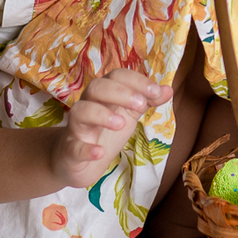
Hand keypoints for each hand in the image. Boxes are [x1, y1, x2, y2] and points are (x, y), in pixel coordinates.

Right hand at [50, 69, 172, 191]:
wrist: (74, 160)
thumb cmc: (103, 132)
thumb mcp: (127, 115)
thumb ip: (145, 101)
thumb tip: (168, 89)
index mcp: (104, 94)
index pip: (117, 76)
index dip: (136, 81)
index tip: (156, 91)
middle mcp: (88, 105)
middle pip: (96, 87)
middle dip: (119, 92)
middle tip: (140, 104)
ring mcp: (77, 127)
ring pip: (81, 111)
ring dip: (101, 114)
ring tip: (121, 124)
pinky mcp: (70, 150)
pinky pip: (74, 147)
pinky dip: (86, 149)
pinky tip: (100, 152)